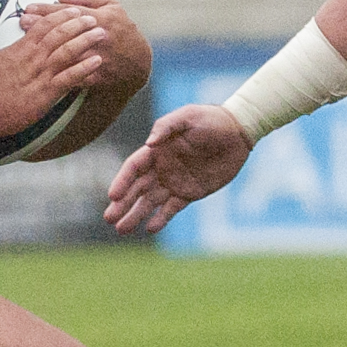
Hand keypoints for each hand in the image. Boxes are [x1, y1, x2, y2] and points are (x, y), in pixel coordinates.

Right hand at [0, 6, 105, 135]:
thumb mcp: (2, 58)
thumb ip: (17, 48)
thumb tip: (26, 39)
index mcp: (22, 48)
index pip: (44, 25)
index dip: (61, 16)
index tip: (74, 10)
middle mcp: (34, 57)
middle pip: (59, 34)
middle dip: (78, 23)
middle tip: (93, 18)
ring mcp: (42, 74)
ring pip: (67, 51)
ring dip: (85, 40)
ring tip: (100, 34)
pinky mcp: (47, 91)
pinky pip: (69, 77)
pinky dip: (84, 68)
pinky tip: (96, 62)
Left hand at [21, 0, 150, 91]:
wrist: (138, 62)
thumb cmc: (122, 28)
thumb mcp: (112, 6)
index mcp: (102, 19)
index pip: (71, 11)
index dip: (48, 9)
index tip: (29, 7)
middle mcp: (99, 38)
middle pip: (66, 31)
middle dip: (42, 26)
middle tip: (23, 21)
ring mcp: (97, 58)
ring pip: (68, 52)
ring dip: (46, 47)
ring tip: (27, 41)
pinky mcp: (96, 75)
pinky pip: (74, 73)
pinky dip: (58, 70)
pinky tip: (40, 67)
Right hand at [104, 104, 251, 234]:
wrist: (238, 132)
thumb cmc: (211, 120)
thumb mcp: (188, 117)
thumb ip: (167, 127)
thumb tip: (149, 143)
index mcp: (157, 149)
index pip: (134, 167)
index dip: (122, 181)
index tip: (113, 196)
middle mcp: (162, 167)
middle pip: (137, 188)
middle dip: (122, 203)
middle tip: (108, 218)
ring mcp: (175, 181)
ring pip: (150, 202)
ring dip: (135, 215)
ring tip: (121, 229)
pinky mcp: (190, 193)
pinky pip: (172, 208)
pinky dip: (161, 219)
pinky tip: (150, 228)